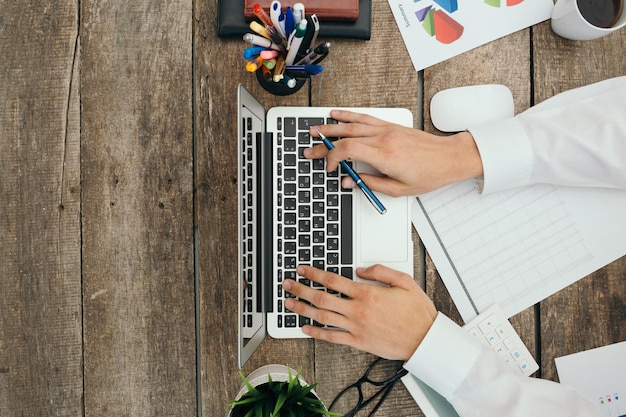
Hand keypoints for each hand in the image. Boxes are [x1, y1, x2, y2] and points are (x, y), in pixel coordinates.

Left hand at [282, 264, 437, 360]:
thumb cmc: (417, 312)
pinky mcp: (359, 342)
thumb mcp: (404, 281)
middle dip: (301, 290)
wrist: (425, 339)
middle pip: (322, 297)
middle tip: (288, 284)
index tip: (303, 269)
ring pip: (323, 316)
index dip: (314, 273)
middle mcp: (358, 310)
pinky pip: (332, 337)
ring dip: (303, 309)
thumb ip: (380, 270)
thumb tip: (360, 269)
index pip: (333, 280)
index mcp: (368, 293)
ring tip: (289, 304)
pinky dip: (316, 333)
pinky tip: (305, 328)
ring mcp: (357, 327)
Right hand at [305, 110, 482, 195]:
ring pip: (352, 124)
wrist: (450, 157)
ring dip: (331, 126)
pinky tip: (337, 114)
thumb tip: (350, 181)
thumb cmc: (430, 174)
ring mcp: (386, 129)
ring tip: (315, 130)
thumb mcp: (399, 189)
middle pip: (345, 136)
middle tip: (309, 150)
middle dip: (324, 143)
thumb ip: (370, 184)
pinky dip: (348, 115)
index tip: (330, 169)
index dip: (332, 158)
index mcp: (384, 156)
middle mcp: (383, 138)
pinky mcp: (390, 125)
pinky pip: (365, 117)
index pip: (347, 150)